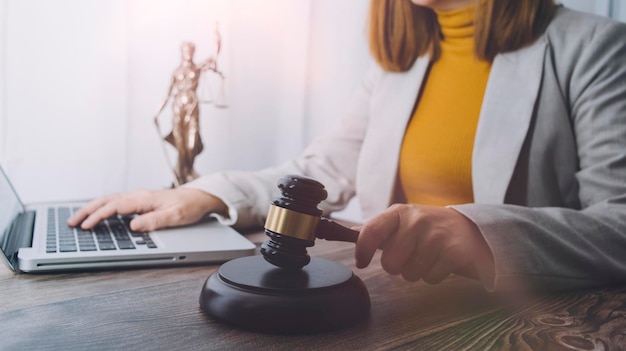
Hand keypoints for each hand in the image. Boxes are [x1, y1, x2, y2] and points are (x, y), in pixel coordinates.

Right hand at [67, 188, 227, 231]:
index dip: (98, 216)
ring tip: (78, 219)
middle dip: (87, 211)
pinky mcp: (140, 201)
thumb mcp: (175, 216)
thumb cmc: (189, 206)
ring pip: (109, 200)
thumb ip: (154, 221)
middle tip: (71, 222)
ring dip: (92, 208)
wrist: (200, 197)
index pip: (115, 207)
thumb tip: (134, 225)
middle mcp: (138, 196)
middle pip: (106, 201)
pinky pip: (116, 203)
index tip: (86, 226)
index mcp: (144, 199)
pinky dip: (102, 207)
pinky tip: (97, 215)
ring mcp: (138, 198)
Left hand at [355, 204, 493, 283]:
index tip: (361, 262)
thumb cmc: (428, 228)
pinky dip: (434, 275)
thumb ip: (378, 229)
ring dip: (417, 271)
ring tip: (428, 256)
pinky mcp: (454, 252)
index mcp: (400, 213)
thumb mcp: (403, 221)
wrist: (470, 229)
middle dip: (398, 266)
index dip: (362, 250)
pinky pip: (430, 278)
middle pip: (390, 263)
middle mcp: (417, 221)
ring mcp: (437, 236)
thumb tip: (349, 232)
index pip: (371, 230)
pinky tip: (441, 261)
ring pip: (410, 274)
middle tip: (410, 255)